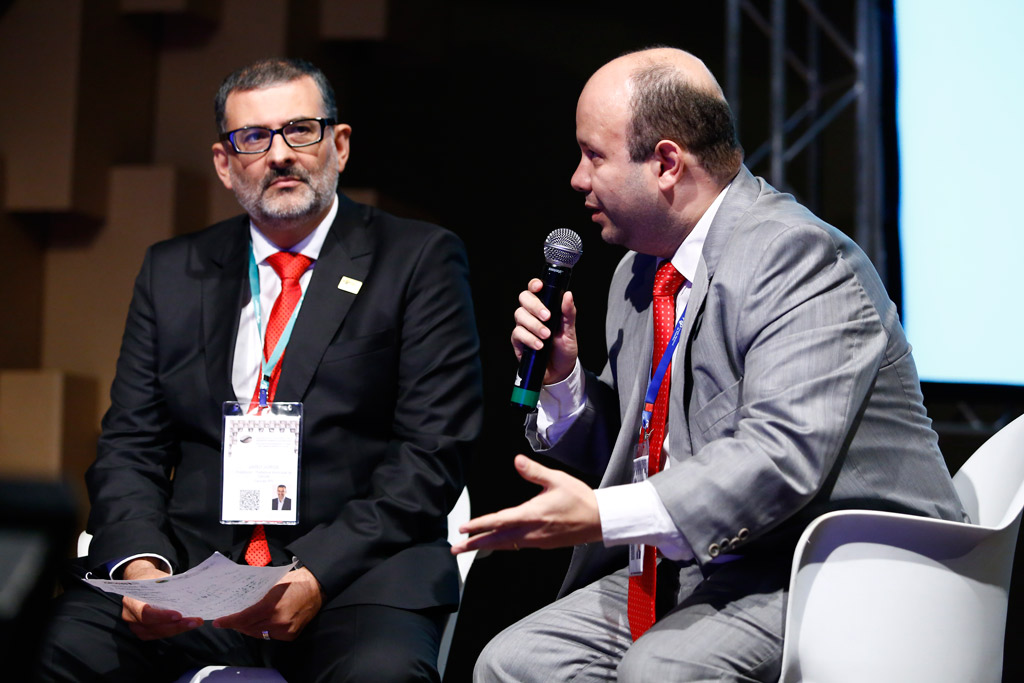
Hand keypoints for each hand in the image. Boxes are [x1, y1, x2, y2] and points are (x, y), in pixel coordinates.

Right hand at [120, 558, 202, 639]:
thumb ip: (169, 587)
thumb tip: (191, 591)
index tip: (179, 615)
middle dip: (176, 625)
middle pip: (154, 627)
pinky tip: (187, 624)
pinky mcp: (143, 631)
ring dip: (178, 629)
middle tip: (196, 621)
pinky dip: (174, 630)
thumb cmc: (151, 579)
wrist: (141, 581)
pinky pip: (159, 634)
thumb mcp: (159, 578)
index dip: (162, 616)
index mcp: (131, 601)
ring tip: (195, 622)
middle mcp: (130, 617)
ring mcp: (135, 626)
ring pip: (158, 633)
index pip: (145, 613)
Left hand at [213, 567, 322, 641]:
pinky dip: (263, 630)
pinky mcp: (291, 635)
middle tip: (229, 621)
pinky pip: (270, 636)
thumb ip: (256, 596)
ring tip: (242, 622)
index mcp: (270, 606)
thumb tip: (240, 603)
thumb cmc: (293, 581)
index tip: (218, 622)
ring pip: (259, 634)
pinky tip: (259, 624)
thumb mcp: (271, 584)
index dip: (229, 621)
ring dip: (249, 629)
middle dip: (237, 625)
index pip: (243, 618)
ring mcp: (285, 630)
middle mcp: (277, 622)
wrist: (316, 586)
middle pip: (249, 629)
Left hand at [451, 455, 600, 552]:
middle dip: (474, 544)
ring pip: (506, 545)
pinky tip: (497, 543)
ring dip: (486, 546)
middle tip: (455, 548)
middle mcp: (531, 532)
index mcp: (531, 515)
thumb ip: (534, 472)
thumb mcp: (557, 480)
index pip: (499, 521)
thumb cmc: (579, 499)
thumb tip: (517, 460)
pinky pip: (517, 546)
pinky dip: (503, 545)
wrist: (599, 520)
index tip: (463, 528)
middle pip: (496, 539)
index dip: (479, 525)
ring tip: (470, 548)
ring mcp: (536, 541)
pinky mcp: (543, 544)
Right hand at [511, 279, 577, 384]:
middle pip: (524, 299)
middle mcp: (532, 314)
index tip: (539, 287)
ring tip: (546, 336)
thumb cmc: (564, 349)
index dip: (534, 285)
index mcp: (545, 307)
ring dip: (534, 325)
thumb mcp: (570, 331)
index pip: (535, 290)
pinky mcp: (518, 341)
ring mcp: (524, 327)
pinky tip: (539, 346)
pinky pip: (518, 334)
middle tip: (547, 316)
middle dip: (535, 306)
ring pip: (520, 316)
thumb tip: (568, 295)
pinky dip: (529, 339)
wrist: (560, 372)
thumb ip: (569, 313)